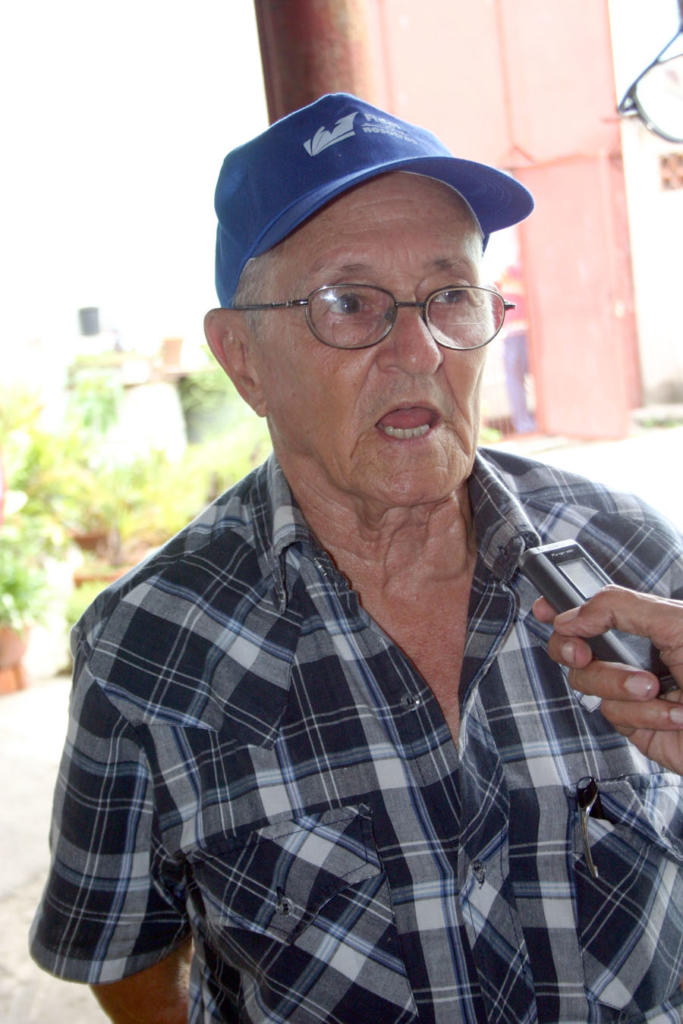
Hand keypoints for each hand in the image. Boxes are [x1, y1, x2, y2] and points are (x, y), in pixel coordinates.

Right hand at [533, 586, 682, 772]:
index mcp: (646, 622)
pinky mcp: (636, 726)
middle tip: (582, 652)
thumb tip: (572, 616)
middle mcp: (635, 654)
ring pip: (587, 681)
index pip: (594, 608)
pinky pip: (612, 714)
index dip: (563, 606)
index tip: (544, 607)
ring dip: (621, 685)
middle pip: (573, 644)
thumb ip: (619, 607)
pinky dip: (643, 715)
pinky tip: (675, 714)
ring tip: (657, 689)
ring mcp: (632, 691)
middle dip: (572, 647)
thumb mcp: (676, 622)